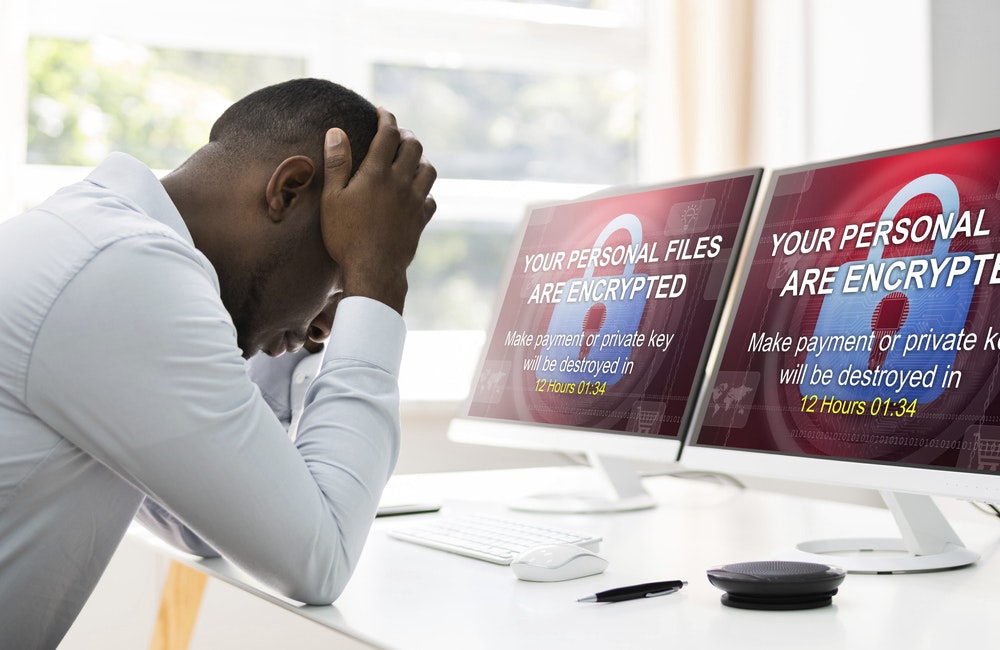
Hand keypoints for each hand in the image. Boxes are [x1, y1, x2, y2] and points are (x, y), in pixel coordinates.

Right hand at [320, 107, 436, 313]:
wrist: (373, 270)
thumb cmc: (346, 235)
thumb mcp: (332, 198)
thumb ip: (337, 163)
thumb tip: (336, 132)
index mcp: (377, 173)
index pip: (388, 134)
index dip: (387, 118)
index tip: (382, 111)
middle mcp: (401, 183)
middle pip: (414, 147)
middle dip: (406, 135)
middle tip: (396, 134)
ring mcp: (415, 202)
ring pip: (429, 169)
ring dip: (420, 159)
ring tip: (410, 159)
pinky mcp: (421, 220)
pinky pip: (431, 198)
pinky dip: (425, 190)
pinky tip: (416, 193)